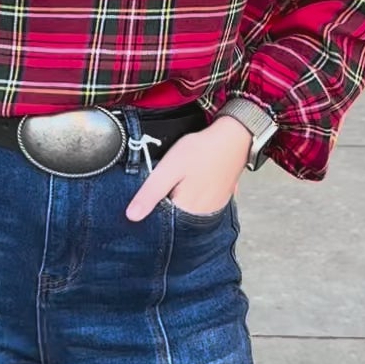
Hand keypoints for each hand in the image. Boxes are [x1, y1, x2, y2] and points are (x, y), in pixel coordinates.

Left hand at [125, 117, 251, 221]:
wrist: (233, 138)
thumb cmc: (201, 151)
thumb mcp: (169, 169)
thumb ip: (150, 194)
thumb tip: (131, 217)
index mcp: (187, 212)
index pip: (160, 225)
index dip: (149, 211)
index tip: (146, 198)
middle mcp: (202, 217)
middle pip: (174, 222)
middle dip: (163, 209)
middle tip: (163, 185)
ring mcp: (213, 210)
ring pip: (186, 215)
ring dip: (177, 206)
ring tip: (176, 184)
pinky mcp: (219, 201)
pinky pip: (199, 209)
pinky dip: (190, 201)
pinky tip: (188, 186)